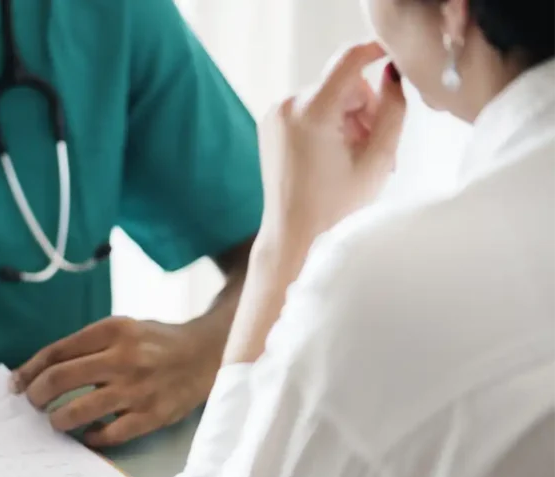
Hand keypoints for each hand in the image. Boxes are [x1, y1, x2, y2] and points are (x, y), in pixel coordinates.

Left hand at [12, 317, 213, 447]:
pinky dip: (91, 437)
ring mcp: (137, 389)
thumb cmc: (154, 342)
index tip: (17, 383)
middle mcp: (123, 357)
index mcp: (112, 330)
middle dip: (36, 395)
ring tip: (55, 421)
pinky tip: (88, 434)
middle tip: (33, 403)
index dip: (30, 370)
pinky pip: (109, 434)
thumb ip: (87, 347)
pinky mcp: (152, 415)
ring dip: (57, 419)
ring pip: (78, 410)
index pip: (57, 352)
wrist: (205, 354)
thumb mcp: (122, 330)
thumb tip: (41, 372)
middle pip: (60, 379)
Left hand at [258, 41, 406, 248]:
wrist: (293, 236)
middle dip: (366, 110)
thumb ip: (393, 110)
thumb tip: (393, 74)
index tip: (395, 55)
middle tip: (376, 149)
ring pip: (330, 98)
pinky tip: (337, 155)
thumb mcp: (378, 159)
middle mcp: (287, 106)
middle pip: (344, 85)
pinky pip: (311, 110)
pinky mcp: (271, 125)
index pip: (349, 60)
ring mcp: (275, 115)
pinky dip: (330, 125)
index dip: (375, 50)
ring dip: (351, 120)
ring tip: (358, 159)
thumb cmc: (335, 207)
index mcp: (311, 112)